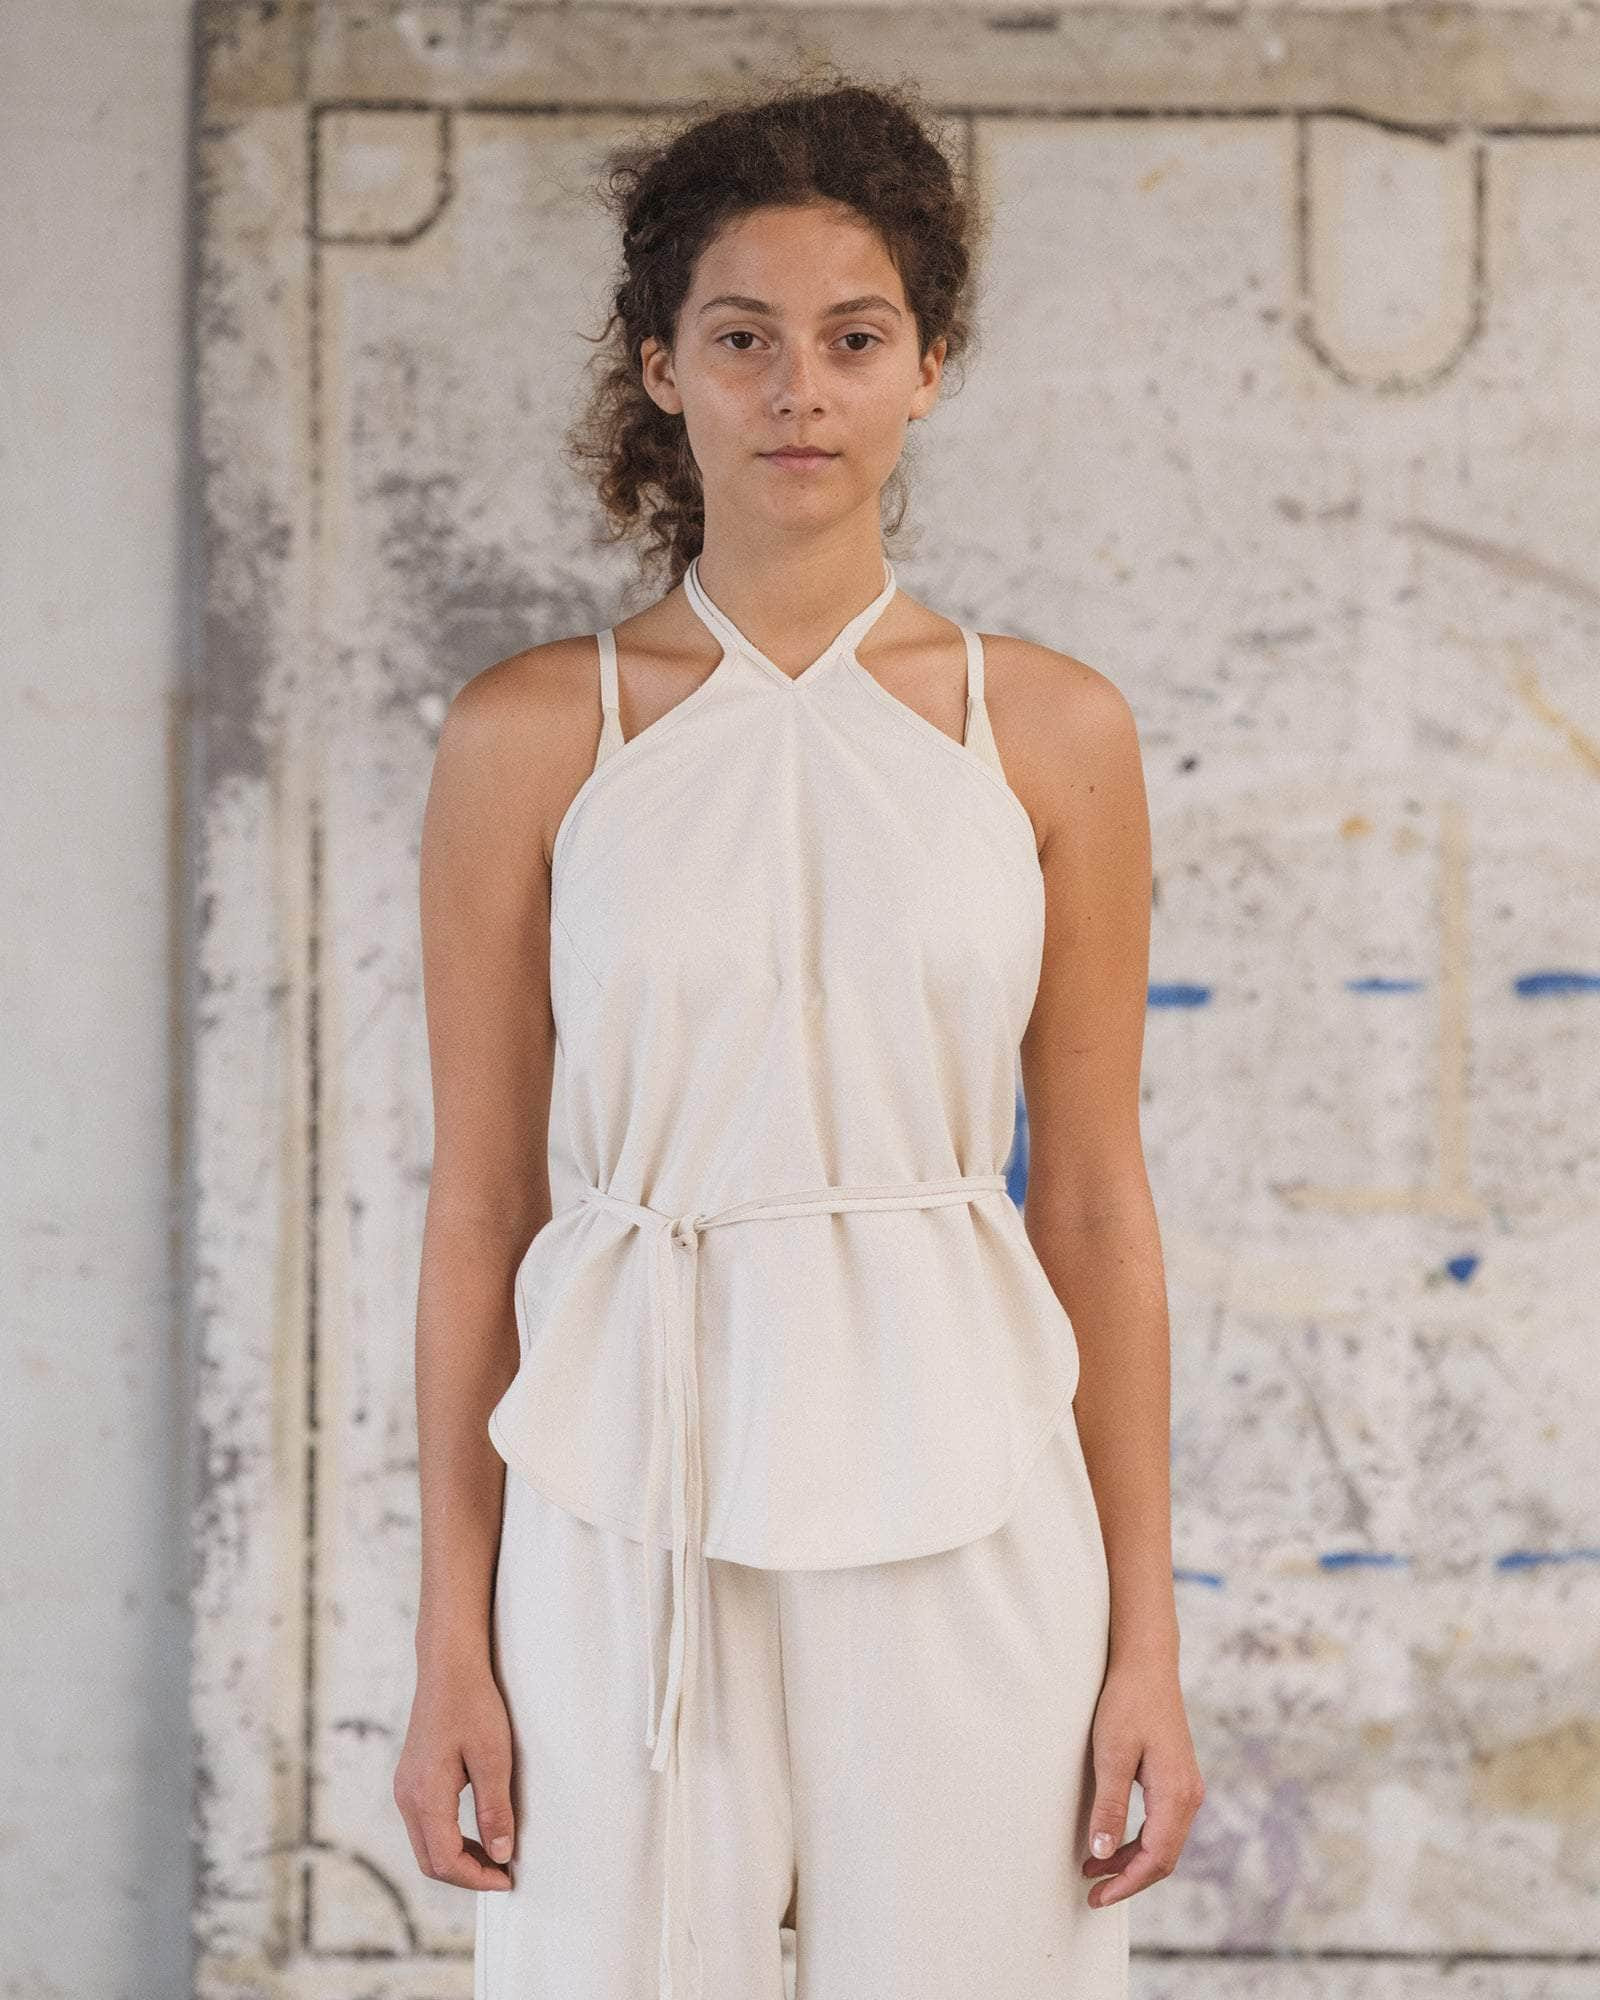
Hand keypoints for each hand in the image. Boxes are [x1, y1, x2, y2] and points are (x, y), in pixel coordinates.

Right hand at [393, 1646, 517, 1890]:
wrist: (449, 1665)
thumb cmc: (473, 1704)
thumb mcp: (493, 1758)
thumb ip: (495, 1810)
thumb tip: (500, 1855)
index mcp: (425, 1796)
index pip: (446, 1861)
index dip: (477, 1879)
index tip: (507, 1878)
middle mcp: (407, 1797)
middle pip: (430, 1860)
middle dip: (466, 1875)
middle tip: (501, 1873)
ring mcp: (405, 1787)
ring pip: (426, 1844)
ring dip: (457, 1858)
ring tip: (494, 1854)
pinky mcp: (411, 1778)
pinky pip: (425, 1824)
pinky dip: (448, 1838)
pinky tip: (475, 1831)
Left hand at [1081, 1650, 1203, 1907]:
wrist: (1147, 1664)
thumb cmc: (1127, 1703)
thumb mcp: (1111, 1754)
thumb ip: (1109, 1806)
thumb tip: (1103, 1854)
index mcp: (1175, 1794)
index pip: (1156, 1858)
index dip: (1126, 1883)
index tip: (1097, 1897)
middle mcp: (1188, 1795)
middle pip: (1163, 1857)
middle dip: (1128, 1878)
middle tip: (1093, 1891)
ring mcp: (1186, 1787)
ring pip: (1163, 1842)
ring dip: (1131, 1860)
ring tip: (1096, 1869)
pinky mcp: (1177, 1778)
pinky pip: (1162, 1824)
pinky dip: (1139, 1841)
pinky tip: (1114, 1840)